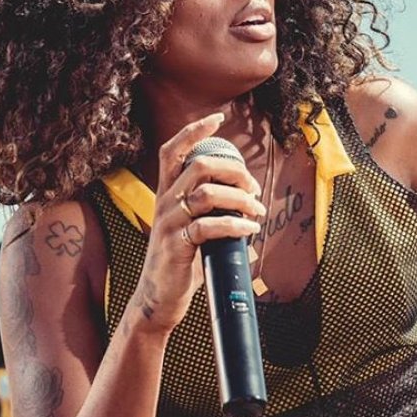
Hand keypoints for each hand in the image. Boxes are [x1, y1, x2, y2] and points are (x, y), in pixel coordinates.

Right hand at [132, 113, 263, 332]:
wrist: (158, 298)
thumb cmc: (180, 263)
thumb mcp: (194, 233)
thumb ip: (215, 217)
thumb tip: (251, 216)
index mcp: (167, 194)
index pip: (172, 151)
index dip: (193, 131)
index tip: (217, 118)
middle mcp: (164, 203)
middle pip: (199, 166)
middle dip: (234, 171)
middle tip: (254, 188)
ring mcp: (168, 223)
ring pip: (207, 193)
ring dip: (240, 199)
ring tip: (257, 211)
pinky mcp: (175, 245)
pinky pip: (208, 227)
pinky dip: (235, 225)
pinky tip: (249, 231)